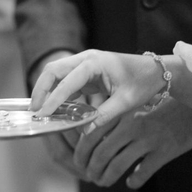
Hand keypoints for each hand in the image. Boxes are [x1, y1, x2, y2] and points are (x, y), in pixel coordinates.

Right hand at [31, 50, 165, 126]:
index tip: (43, 114)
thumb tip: (85, 131)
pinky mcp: (86, 72)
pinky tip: (55, 110)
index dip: (53, 99)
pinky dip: (57, 93)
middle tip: (35, 111)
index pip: (66, 81)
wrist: (156, 71)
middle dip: (41, 90)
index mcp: (95, 63)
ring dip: (46, 91)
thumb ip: (104, 116)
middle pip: (53, 71)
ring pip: (55, 74)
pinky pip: (65, 81)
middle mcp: (86, 59)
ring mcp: (84, 64)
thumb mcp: (126, 101)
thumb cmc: (143, 82)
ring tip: (40, 111)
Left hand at [73, 99, 191, 187]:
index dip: (80, 153)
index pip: (90, 135)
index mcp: (122, 114)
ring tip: (103, 182)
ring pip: (116, 166)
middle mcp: (132, 126)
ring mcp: (148, 140)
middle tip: (89, 176)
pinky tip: (131, 182)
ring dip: (106, 178)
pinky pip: (142, 173)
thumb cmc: (161, 108)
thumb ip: (115, 122)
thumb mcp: (134, 109)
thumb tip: (88, 140)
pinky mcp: (164, 152)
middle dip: (91, 169)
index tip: (78, 162)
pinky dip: (133, 181)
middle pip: (100, 153)